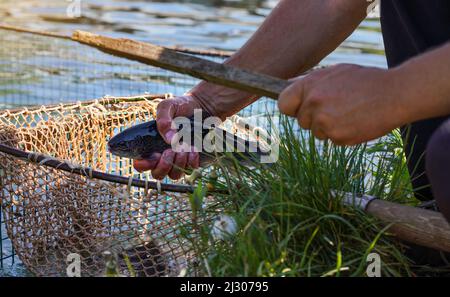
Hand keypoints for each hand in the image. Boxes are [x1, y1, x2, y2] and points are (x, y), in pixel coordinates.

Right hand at [133, 95, 201, 179]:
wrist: (201, 107)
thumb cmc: (180, 107)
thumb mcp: (167, 106)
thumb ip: (163, 119)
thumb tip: (169, 139)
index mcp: (151, 146)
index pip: (141, 165)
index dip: (144, 165)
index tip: (154, 154)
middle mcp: (163, 157)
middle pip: (157, 175)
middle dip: (163, 166)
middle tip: (170, 151)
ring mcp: (178, 161)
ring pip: (174, 175)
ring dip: (178, 163)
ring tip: (184, 147)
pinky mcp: (192, 161)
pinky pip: (190, 170)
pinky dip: (191, 161)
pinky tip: (193, 149)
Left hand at [278, 64, 404, 145]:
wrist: (395, 94)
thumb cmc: (365, 81)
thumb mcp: (335, 72)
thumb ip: (311, 82)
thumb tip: (287, 86)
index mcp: (310, 85)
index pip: (283, 104)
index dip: (292, 108)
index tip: (299, 110)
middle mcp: (313, 103)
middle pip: (301, 121)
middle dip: (314, 119)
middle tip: (338, 108)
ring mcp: (324, 121)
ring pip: (317, 132)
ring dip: (329, 127)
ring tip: (350, 113)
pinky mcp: (337, 136)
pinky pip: (333, 140)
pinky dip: (343, 134)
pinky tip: (357, 122)